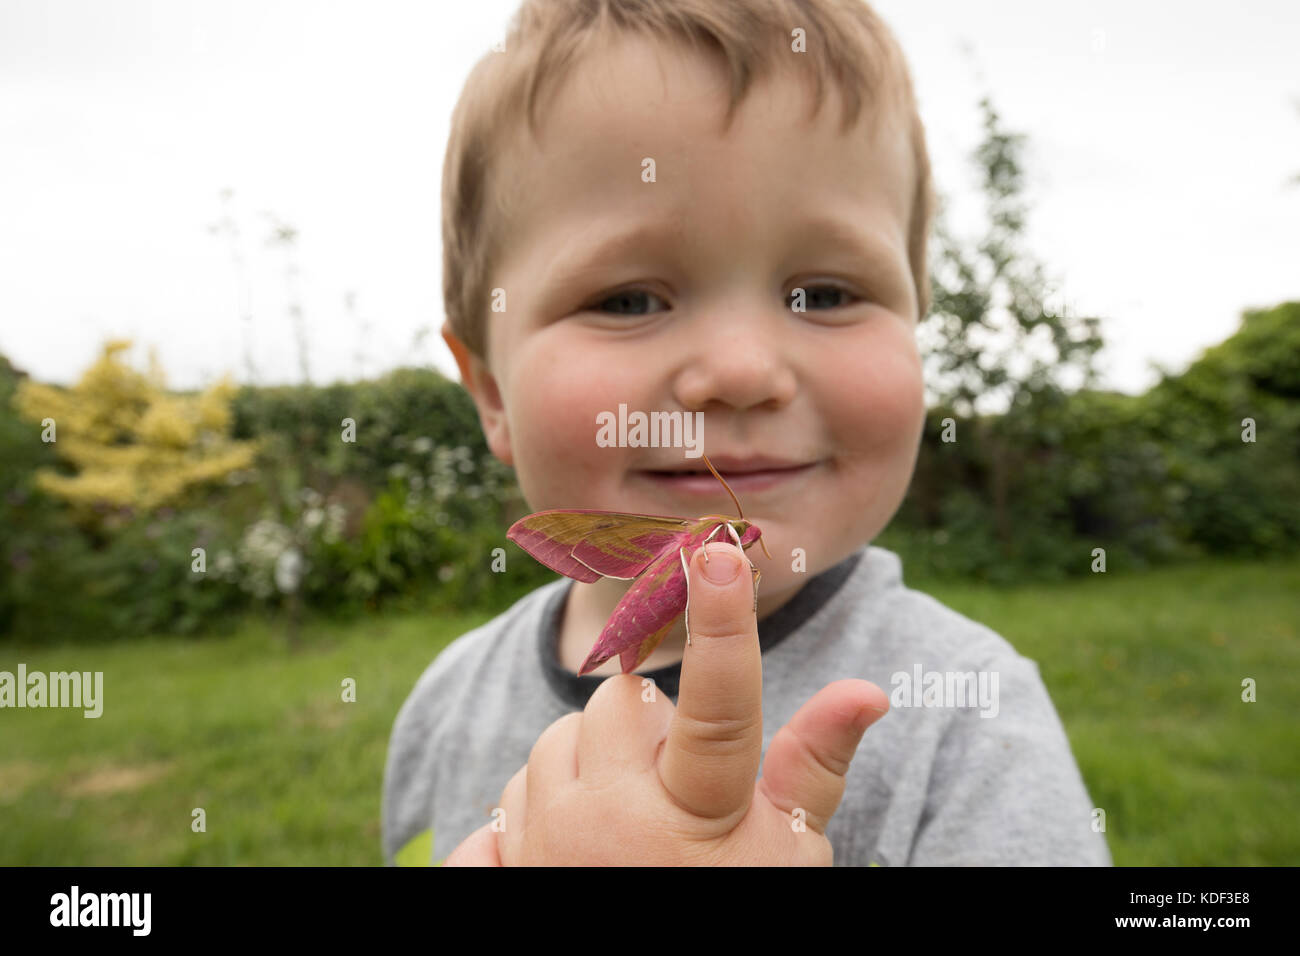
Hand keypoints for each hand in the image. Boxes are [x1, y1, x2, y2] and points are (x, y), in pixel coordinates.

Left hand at [443, 540, 888, 865]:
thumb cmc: (735, 907)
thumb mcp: (786, 855)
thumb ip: (815, 768)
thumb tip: (867, 689)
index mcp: (698, 819)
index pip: (718, 709)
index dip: (723, 629)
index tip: (717, 557)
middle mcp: (613, 826)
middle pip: (621, 702)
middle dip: (649, 727)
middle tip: (676, 784)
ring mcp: (548, 846)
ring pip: (558, 739)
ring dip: (592, 764)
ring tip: (631, 823)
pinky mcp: (501, 870)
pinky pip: (507, 794)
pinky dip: (542, 807)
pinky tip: (577, 846)